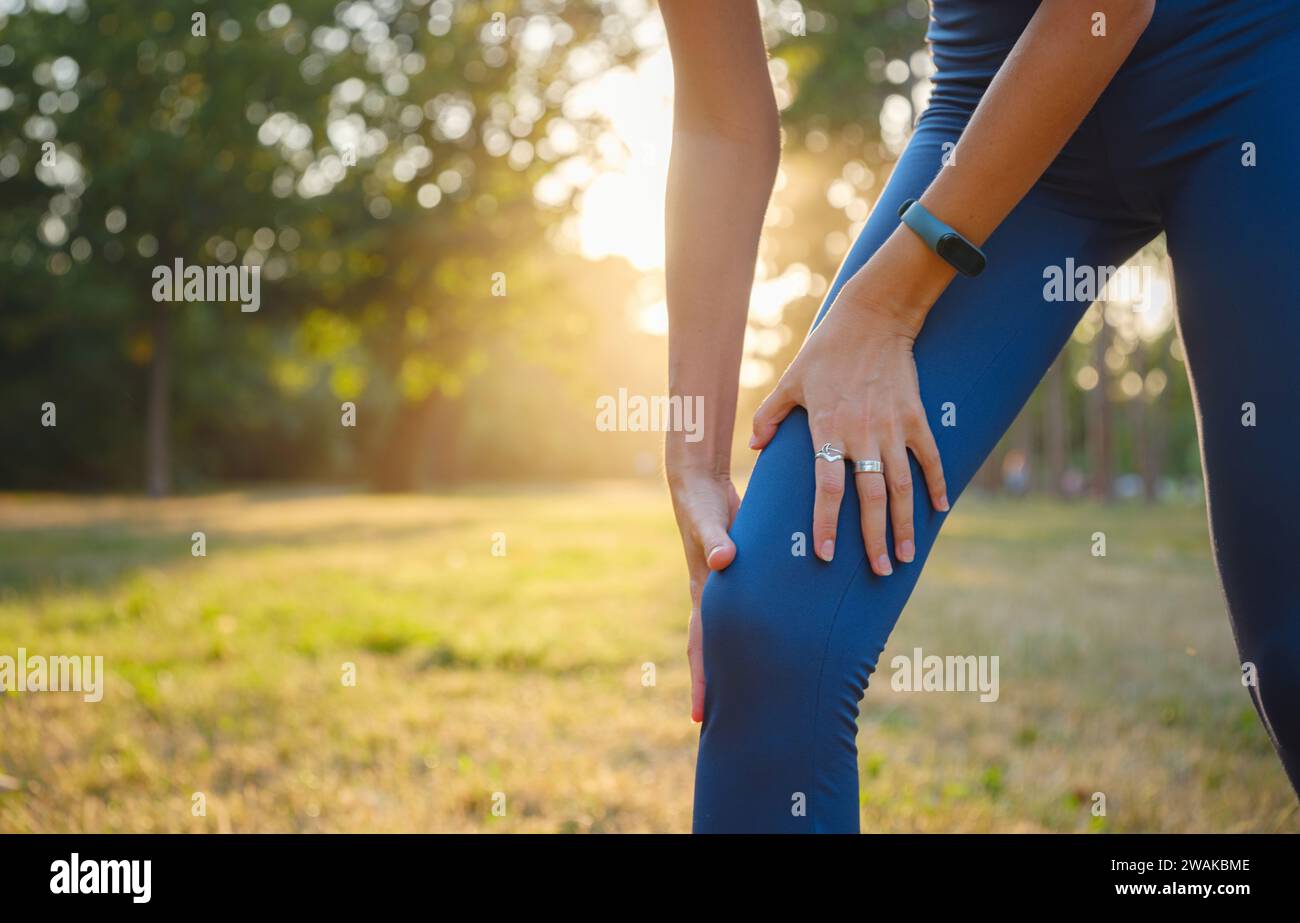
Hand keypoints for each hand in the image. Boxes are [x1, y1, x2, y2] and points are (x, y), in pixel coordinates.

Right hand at [666, 463, 739, 721]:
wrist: (696, 484)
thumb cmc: (699, 502)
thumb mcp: (706, 521)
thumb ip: (715, 539)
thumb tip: (722, 560)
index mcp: (702, 593)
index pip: (700, 647)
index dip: (702, 681)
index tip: (699, 716)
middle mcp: (712, 597)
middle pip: (713, 651)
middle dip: (718, 685)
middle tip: (726, 723)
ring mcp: (725, 588)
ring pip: (730, 635)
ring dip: (736, 662)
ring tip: (752, 692)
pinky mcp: (739, 574)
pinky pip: (746, 612)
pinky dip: (754, 632)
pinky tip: (772, 645)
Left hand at [750, 273, 948, 575]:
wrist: (872, 319)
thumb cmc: (825, 352)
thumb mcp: (790, 382)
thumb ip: (770, 416)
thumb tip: (755, 446)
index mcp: (827, 431)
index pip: (828, 488)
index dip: (828, 523)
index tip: (826, 555)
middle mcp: (862, 435)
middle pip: (871, 498)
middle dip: (875, 539)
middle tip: (879, 571)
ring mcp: (892, 428)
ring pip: (902, 486)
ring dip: (906, 524)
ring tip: (906, 556)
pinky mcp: (915, 417)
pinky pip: (929, 457)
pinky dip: (937, 483)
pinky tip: (940, 511)